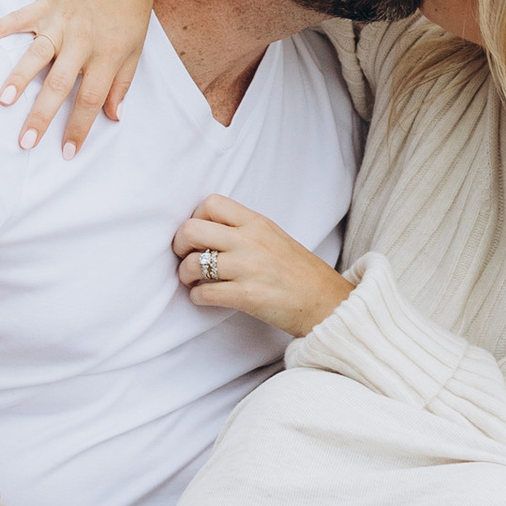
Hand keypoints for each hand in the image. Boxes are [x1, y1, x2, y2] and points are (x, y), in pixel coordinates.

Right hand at [0, 0, 152, 152]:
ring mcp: (60, 21)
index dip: (79, 128)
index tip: (67, 153)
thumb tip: (114, 117)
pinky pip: (18, 17)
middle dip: (41, 115)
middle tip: (25, 142)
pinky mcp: (45, 3)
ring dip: (18, 77)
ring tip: (3, 100)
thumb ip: (122, 82)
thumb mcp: (137, 46)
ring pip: (36, 53)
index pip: (91, 98)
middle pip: (59, 83)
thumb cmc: (131, 8)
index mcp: (108, 53)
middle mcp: (82, 40)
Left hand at [174, 194, 351, 340]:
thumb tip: (206, 230)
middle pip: (191, 229)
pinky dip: (197, 297)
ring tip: (193, 281)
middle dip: (179, 245)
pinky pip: (204, 293)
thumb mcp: (274, 236)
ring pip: (192, 263)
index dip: (196, 218)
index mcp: (257, 222)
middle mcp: (250, 241)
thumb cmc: (299, 271)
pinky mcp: (246, 296)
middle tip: (185, 256)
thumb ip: (244, 229)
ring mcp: (248, 268)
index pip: (211, 203)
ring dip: (185, 274)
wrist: (326, 302)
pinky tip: (205, 297)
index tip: (199, 235)